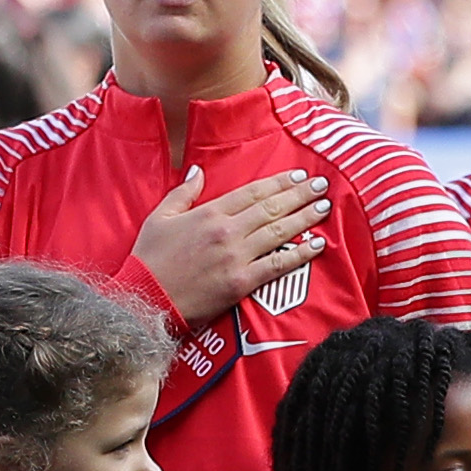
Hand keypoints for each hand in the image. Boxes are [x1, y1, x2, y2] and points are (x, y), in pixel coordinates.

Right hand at [129, 165, 333, 327]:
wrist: (145, 299)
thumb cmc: (149, 259)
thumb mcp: (159, 217)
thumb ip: (183, 193)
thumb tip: (198, 171)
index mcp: (209, 212)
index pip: (252, 192)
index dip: (278, 183)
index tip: (297, 176)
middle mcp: (227, 231)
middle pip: (272, 208)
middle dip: (300, 194)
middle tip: (322, 184)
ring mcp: (236, 257)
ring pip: (279, 232)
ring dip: (305, 218)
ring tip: (325, 207)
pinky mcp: (241, 282)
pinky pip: (277, 265)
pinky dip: (299, 254)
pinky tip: (317, 245)